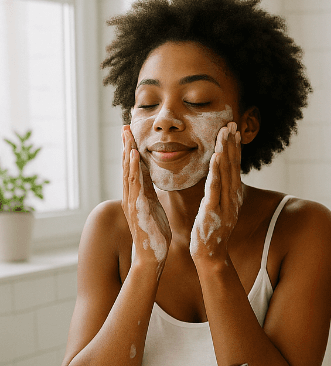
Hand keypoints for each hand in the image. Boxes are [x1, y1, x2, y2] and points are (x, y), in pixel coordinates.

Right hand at [122, 126, 171, 276]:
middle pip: (127, 166)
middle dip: (126, 145)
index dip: (132, 150)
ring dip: (127, 151)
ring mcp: (132, 200)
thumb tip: (152, 182)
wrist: (152, 255)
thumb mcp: (154, 207)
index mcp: (137, 194)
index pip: (134, 168)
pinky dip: (134, 168)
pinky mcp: (137, 206)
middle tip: (125, 126)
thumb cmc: (155, 233)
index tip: (132, 134)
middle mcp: (131, 195)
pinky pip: (135, 184)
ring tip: (127, 134)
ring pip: (128, 171)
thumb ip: (150, 193)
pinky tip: (134, 155)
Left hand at [190, 122, 243, 261]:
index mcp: (232, 195)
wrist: (211, 255)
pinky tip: (215, 157)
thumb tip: (218, 180)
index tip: (233, 130)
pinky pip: (215, 187)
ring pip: (226, 172)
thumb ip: (219, 193)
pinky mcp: (214, 209)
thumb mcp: (218, 208)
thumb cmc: (211, 232)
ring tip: (225, 133)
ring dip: (226, 151)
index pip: (234, 167)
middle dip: (231, 144)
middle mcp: (232, 196)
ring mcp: (224, 202)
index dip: (234, 148)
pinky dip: (216, 172)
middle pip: (232, 165)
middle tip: (231, 124)